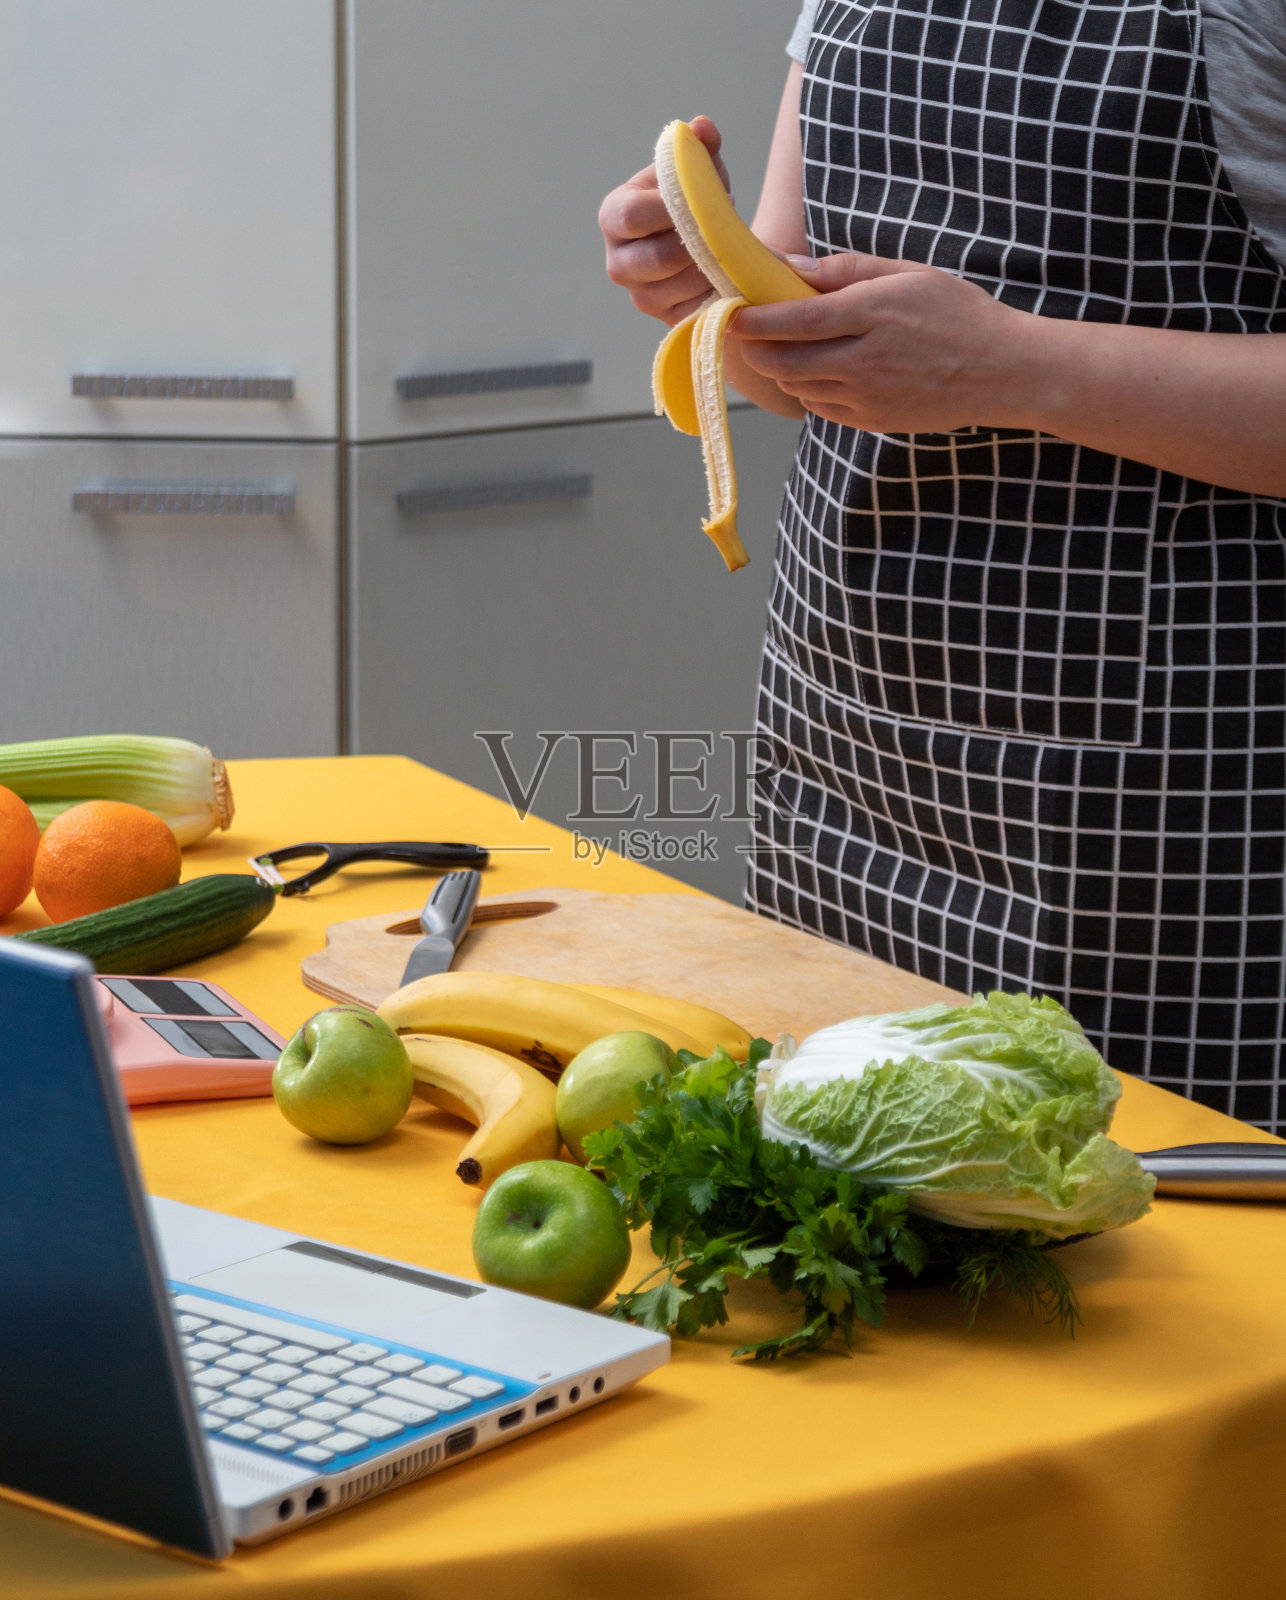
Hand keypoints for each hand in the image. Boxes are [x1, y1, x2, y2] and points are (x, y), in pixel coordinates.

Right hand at [598, 115, 729, 326]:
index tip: (706, 197)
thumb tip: (700, 127)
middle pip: (658, 258)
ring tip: (728, 245)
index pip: (633, 216)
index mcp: (614, 216)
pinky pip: (696, 307)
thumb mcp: (698, 169)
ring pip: (681, 285)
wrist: (705, 245)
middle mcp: (618, 262)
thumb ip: (699, 146)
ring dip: (713, 265)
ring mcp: (640, 296)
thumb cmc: (695, 201)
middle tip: (724, 225)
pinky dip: (718, 289)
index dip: (672, 209)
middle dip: (698, 241)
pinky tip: (728, 271)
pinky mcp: (665, 319)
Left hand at [731, 253, 1038, 432]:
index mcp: (873, 314)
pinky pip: (821, 407)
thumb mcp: (908, 275)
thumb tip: (791, 267)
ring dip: (781, 368)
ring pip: (798, 387)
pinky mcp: (872, 421)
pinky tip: (818, 370)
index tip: (730, 313)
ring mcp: (867, 396)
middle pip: (785, 362)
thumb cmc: (958, 314)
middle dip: (755, 349)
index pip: (796, 321)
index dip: (755, 321)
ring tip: (783, 347)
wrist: (1004, 371)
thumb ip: (846, 271)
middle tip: (743, 334)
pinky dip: (807, 389)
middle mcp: (865, 360)